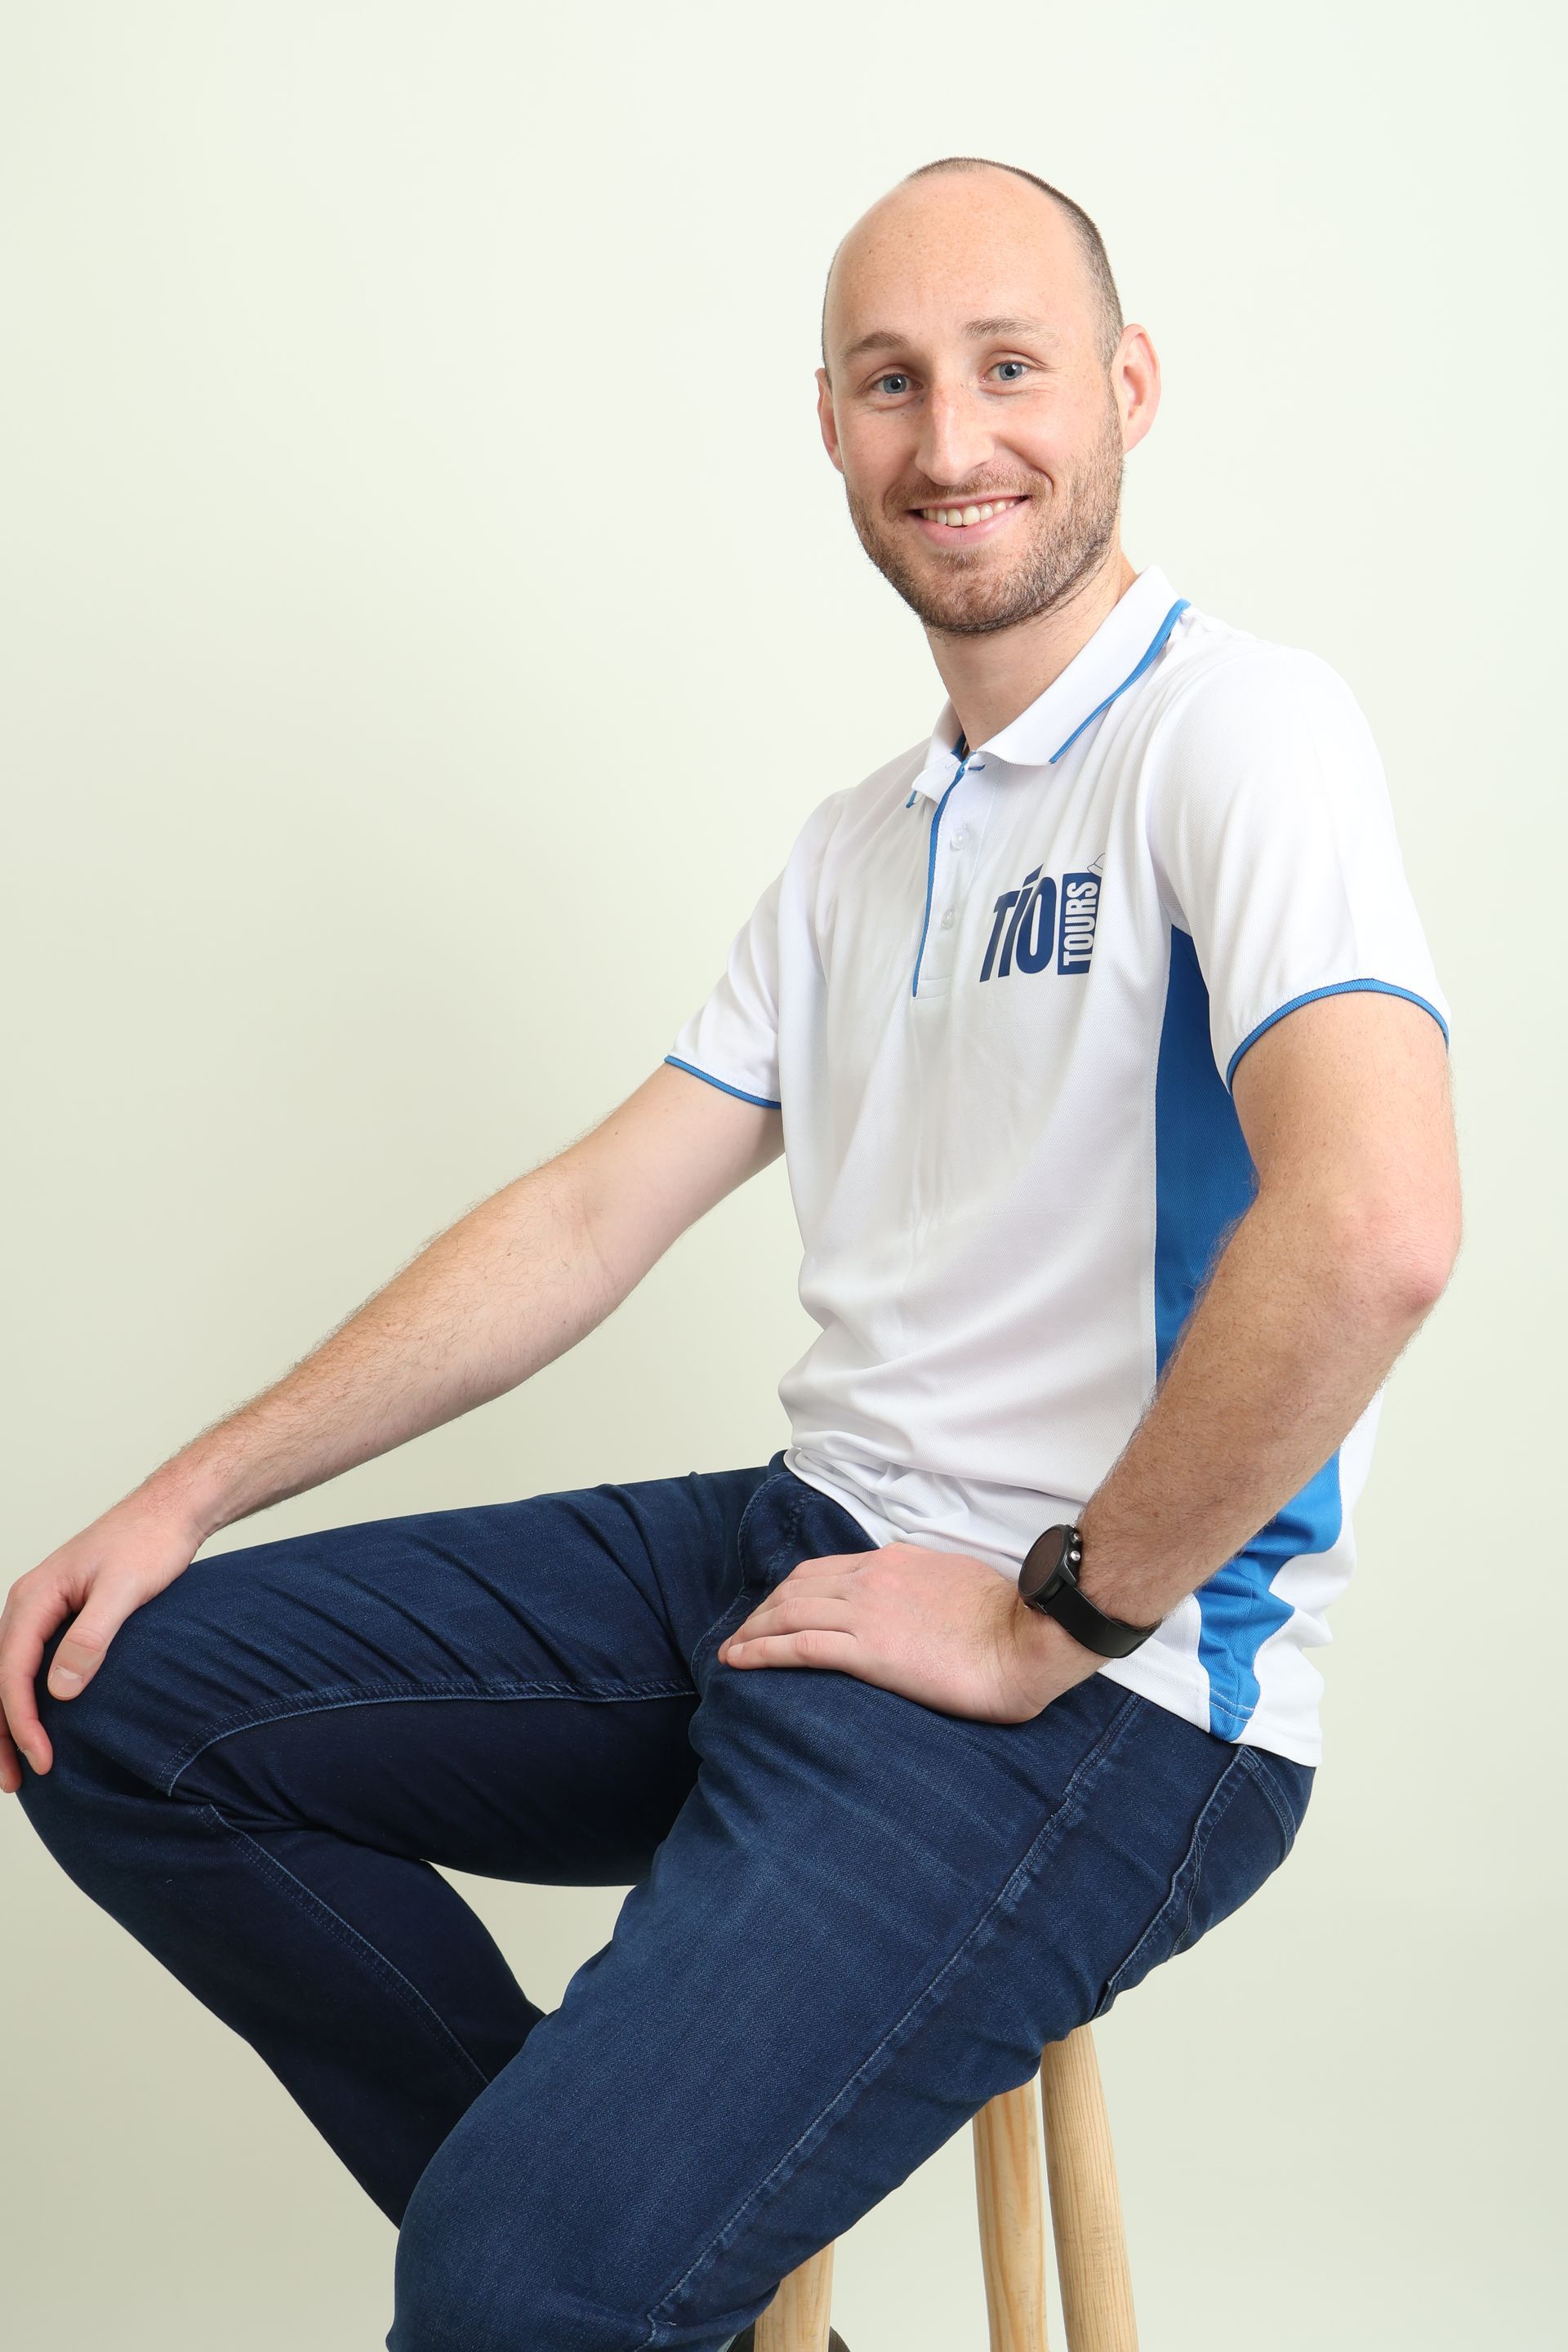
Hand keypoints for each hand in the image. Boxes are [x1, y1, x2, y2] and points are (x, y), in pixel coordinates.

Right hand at [0, 1493, 203, 1791]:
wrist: (171, 1512)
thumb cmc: (151, 1542)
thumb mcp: (125, 1589)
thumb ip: (92, 1637)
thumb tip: (60, 1691)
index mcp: (34, 1597)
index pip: (11, 1670)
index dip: (21, 1720)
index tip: (42, 1759)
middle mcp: (29, 1604)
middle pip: (1, 1677)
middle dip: (2, 1732)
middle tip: (14, 1781)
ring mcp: (43, 1610)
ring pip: (12, 1674)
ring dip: (11, 1719)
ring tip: (19, 1767)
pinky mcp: (63, 1617)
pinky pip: (32, 1664)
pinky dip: (29, 1698)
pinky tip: (42, 1724)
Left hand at [716, 1541, 1102, 1723]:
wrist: (1028, 1637)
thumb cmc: (1007, 1620)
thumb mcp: (958, 1583)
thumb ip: (925, 1586)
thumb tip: (916, 1600)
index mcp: (894, 1561)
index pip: (823, 1570)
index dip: (790, 1591)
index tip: (774, 1611)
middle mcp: (872, 1579)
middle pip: (795, 1588)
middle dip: (762, 1611)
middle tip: (742, 1635)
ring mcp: (868, 1612)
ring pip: (788, 1613)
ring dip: (752, 1631)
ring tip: (731, 1651)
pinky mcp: (869, 1651)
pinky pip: (799, 1646)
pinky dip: (762, 1651)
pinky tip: (739, 1662)